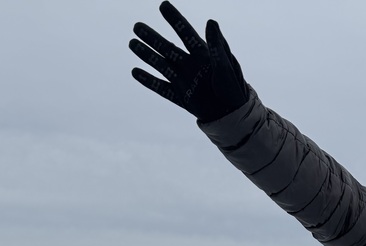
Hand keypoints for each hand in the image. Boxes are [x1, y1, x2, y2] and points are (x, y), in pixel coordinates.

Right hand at [129, 2, 247, 121]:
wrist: (233, 114)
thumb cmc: (233, 88)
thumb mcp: (226, 66)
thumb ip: (217, 45)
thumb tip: (211, 21)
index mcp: (202, 54)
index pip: (185, 32)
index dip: (175, 19)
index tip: (163, 5)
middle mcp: (190, 64)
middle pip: (167, 48)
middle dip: (152, 37)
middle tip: (137, 26)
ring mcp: (184, 80)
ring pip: (161, 65)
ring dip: (147, 55)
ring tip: (132, 44)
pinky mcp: (180, 96)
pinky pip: (161, 88)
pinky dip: (149, 81)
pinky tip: (135, 72)